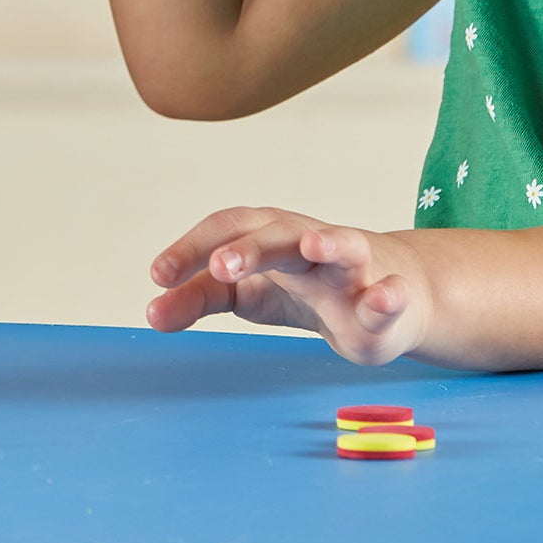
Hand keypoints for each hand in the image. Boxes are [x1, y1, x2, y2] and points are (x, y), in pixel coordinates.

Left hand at [147, 205, 434, 366]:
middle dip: (251, 248)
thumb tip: (151, 314)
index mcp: (268, 234)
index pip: (226, 228)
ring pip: (342, 245)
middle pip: (278, 234)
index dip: (192, 248)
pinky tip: (383, 297)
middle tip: (220, 267)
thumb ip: (197, 298)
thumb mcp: (244, 292)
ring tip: (313, 244)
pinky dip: (389, 295)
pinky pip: (391, 294)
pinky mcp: (387, 300)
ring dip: (329, 242)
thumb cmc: (304, 286)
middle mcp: (308, 241)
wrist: (388, 293)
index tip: (158, 275)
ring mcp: (352, 268)